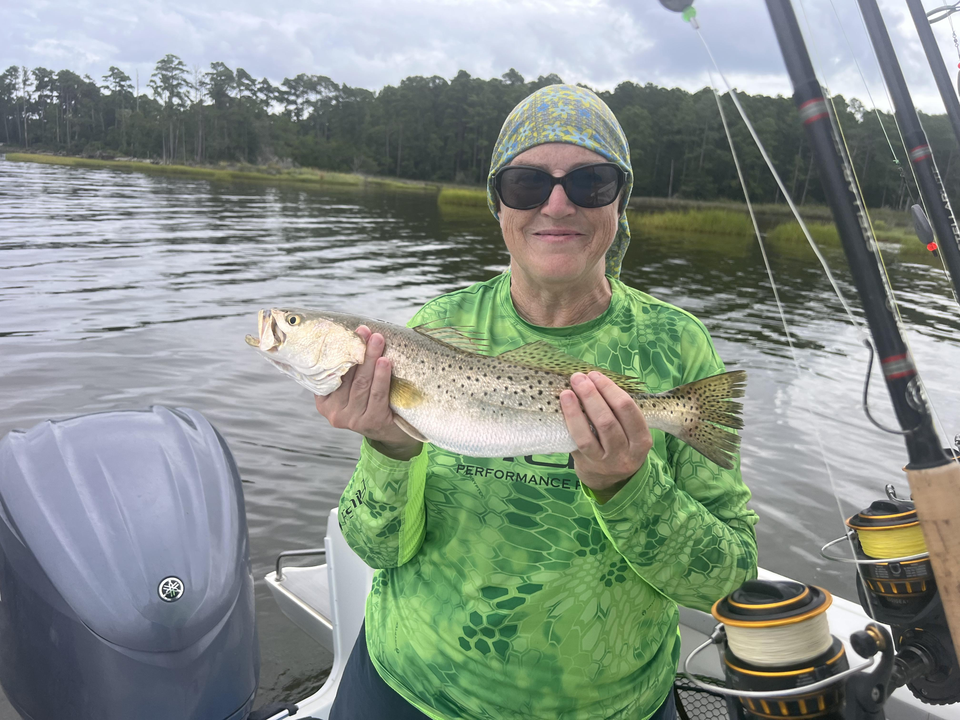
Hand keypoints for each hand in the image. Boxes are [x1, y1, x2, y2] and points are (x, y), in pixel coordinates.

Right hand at [314, 326, 422, 459]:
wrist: (393, 432)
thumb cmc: (372, 403)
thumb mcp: (353, 390)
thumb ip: (348, 372)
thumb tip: (355, 335)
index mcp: (325, 402)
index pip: (331, 373)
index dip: (340, 351)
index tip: (349, 332)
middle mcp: (334, 413)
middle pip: (347, 376)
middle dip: (358, 350)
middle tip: (365, 331)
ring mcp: (352, 420)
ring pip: (362, 384)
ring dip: (370, 359)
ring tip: (377, 340)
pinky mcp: (371, 422)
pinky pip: (377, 395)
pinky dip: (381, 377)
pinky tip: (385, 362)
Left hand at [560, 371, 652, 502]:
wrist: (608, 479)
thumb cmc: (618, 445)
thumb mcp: (629, 433)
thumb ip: (618, 411)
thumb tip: (593, 379)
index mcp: (642, 440)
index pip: (628, 409)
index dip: (610, 389)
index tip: (595, 375)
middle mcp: (626, 453)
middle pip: (608, 420)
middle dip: (592, 395)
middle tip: (579, 378)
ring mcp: (606, 462)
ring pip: (591, 432)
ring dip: (578, 408)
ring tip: (568, 391)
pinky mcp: (587, 465)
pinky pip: (578, 441)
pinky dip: (571, 422)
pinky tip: (564, 408)